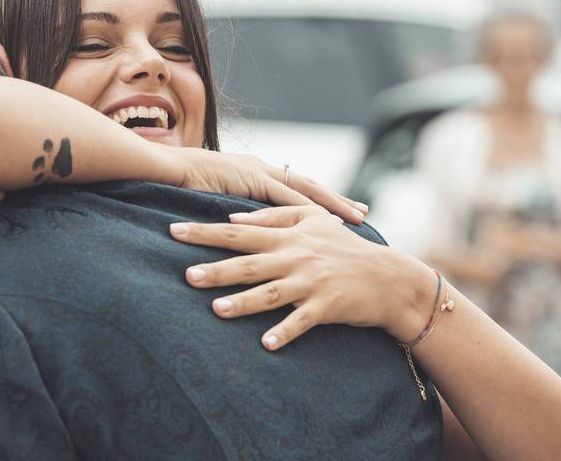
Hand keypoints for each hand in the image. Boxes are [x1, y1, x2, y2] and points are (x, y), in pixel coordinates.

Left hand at [170, 205, 435, 348]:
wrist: (386, 276)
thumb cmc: (345, 246)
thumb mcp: (312, 219)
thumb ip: (273, 215)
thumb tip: (233, 218)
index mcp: (287, 236)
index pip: (238, 232)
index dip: (206, 232)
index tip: (174, 230)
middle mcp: (294, 257)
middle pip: (248, 263)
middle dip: (216, 269)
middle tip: (186, 274)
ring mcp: (310, 282)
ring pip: (270, 292)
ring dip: (243, 302)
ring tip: (216, 310)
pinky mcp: (326, 306)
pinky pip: (301, 321)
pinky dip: (284, 332)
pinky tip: (265, 344)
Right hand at [173, 147, 366, 223]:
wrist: (163, 168)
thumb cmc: (177, 185)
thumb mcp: (208, 200)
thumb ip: (226, 211)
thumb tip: (236, 232)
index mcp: (252, 172)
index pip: (292, 187)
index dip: (316, 199)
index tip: (338, 209)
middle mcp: (261, 169)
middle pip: (307, 186)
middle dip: (336, 200)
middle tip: (362, 212)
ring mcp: (258, 172)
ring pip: (306, 190)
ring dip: (333, 204)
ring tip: (358, 218)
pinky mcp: (252, 180)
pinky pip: (288, 198)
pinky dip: (309, 210)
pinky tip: (328, 222)